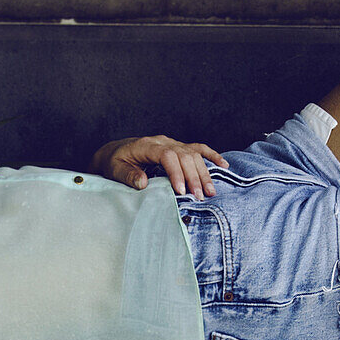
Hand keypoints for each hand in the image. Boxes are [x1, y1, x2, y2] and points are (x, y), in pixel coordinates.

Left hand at [89, 136, 228, 199]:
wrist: (116, 152)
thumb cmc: (115, 162)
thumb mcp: (115, 169)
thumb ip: (127, 175)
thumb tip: (142, 182)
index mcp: (146, 145)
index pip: (167, 155)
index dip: (176, 172)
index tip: (181, 191)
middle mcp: (163, 142)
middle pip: (184, 156)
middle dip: (194, 177)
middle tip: (200, 196)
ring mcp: (173, 143)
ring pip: (194, 155)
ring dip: (204, 173)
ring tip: (210, 192)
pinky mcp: (179, 147)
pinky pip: (198, 149)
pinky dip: (212, 156)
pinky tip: (224, 165)